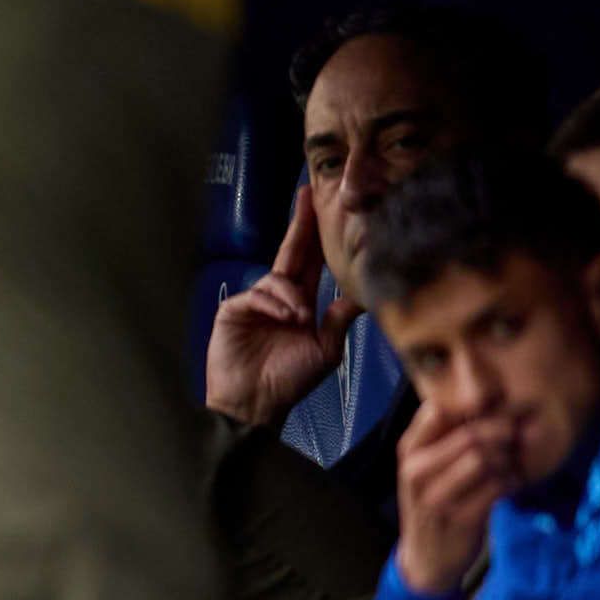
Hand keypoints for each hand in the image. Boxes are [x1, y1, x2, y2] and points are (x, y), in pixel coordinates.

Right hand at [208, 186, 349, 428]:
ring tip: (299, 319)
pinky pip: (257, 295)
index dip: (314, 234)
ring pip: (277, 279)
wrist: (255, 404)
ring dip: (292, 296)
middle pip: (290, 252)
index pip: (309, 261)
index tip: (322, 205)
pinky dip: (274, 304)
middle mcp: (277, 297)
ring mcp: (254, 302)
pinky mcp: (234, 310)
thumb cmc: (289, 380)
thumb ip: (339, 318)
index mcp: (298, 302)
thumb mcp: (326, 349)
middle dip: (300, 225)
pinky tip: (284, 318)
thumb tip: (365, 293)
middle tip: (307, 194)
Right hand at [392, 402, 513, 597]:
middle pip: (469, 434)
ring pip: (483, 459)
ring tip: (512, 461)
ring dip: (507, 458)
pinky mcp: (459, 518)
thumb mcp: (425, 467)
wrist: (427, 557)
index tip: (494, 406)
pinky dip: (511, 482)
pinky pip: (496, 488)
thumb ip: (443, 436)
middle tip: (516, 434)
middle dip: (500, 431)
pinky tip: (512, 483)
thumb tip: (479, 396)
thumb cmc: (433, 502)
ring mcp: (435, 497)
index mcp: (408, 451)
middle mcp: (415, 471)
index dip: (472, 404)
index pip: (437, 410)